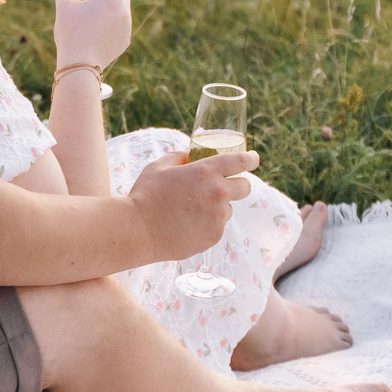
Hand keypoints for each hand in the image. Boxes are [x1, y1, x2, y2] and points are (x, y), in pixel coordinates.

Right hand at [54, 0, 132, 70]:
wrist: (79, 66)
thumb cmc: (71, 34)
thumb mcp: (64, 8)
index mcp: (112, 1)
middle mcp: (123, 12)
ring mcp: (125, 28)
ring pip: (121, 9)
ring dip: (111, 4)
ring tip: (94, 8)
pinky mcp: (124, 41)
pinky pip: (120, 24)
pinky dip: (112, 20)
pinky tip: (98, 25)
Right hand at [126, 146, 255, 260]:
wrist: (138, 231)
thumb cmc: (145, 196)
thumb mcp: (159, 167)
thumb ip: (179, 157)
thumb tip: (190, 155)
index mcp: (205, 172)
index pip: (240, 161)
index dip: (250, 159)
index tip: (253, 159)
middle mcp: (217, 194)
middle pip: (245, 187)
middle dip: (239, 184)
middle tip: (225, 186)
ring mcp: (217, 217)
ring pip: (229, 208)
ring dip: (219, 206)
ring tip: (193, 210)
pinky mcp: (213, 236)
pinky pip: (217, 226)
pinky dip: (208, 223)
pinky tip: (187, 223)